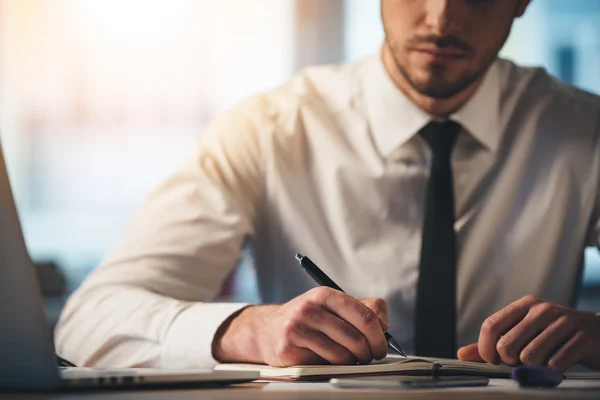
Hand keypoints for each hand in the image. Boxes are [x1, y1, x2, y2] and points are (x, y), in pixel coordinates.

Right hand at [212, 287, 389, 365]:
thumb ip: (363, 309)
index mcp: (325, 294)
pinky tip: (327, 359)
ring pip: (343, 354)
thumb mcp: (332, 306)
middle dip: (369, 352)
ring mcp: (297, 328)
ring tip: (348, 358)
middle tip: (369, 356)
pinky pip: (325, 363)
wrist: (267, 330)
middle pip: (357, 337)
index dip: (379, 335)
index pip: (365, 314)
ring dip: (352, 361)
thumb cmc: (308, 319)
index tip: (381, 346)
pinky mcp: (289, 348)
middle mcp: (310, 308)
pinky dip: (333, 366)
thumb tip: (384, 325)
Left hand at [457, 295, 599, 371]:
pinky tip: (560, 364)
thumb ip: (493, 343)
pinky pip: (554, 364)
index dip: (486, 349)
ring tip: (544, 362)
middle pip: (506, 345)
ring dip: (534, 368)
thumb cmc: (556, 336)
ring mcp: (564, 322)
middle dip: (511, 363)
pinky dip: (553, 372)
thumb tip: (462, 354)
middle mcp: (542, 309)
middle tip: (523, 362)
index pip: (491, 325)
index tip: (494, 361)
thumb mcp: (525, 333)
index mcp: (525, 305)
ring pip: (529, 356)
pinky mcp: (582, 338)